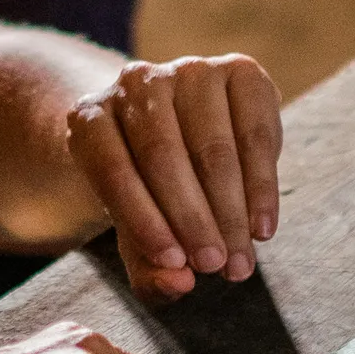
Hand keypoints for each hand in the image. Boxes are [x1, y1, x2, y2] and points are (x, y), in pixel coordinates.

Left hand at [66, 54, 282, 299]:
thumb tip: (177, 284)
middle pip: (163, 154)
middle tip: (214, 267)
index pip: (112, 169)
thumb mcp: (137, 229)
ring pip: (212, 146)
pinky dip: (261, 187)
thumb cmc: (149, 191)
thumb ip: (147, 265)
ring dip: (230, 211)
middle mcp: (135, 82)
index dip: (143, 220)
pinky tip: (262, 229)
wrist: (180, 130)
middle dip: (193, 219)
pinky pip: (255, 133)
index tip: (176, 265)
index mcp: (92, 117)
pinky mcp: (239, 70)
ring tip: (240, 261)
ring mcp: (189, 70)